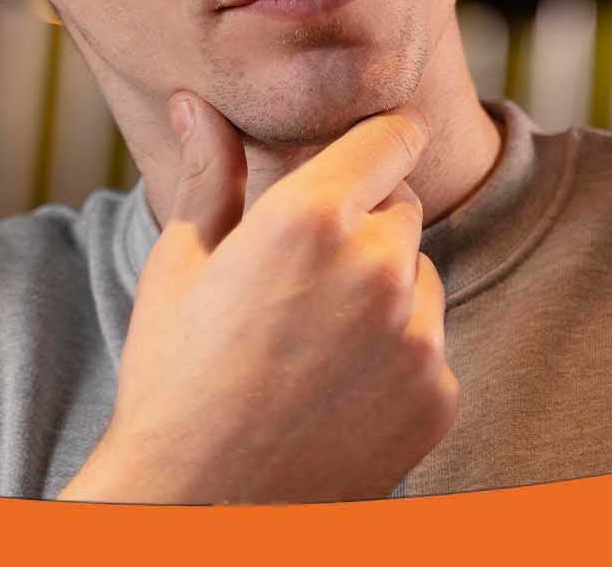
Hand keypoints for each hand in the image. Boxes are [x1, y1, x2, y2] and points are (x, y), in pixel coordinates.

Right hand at [58, 94, 455, 503]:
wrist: (195, 509)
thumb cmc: (172, 379)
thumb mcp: (182, 265)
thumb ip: (211, 174)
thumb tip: (196, 102)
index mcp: (312, 218)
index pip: (394, 137)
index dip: (382, 140)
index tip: (376, 148)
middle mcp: (378, 268)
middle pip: (404, 209)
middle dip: (365, 224)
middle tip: (302, 277)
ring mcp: (418, 337)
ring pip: (422, 280)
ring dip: (387, 292)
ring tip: (311, 343)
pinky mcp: (439, 396)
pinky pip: (432, 349)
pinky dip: (397, 360)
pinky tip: (334, 390)